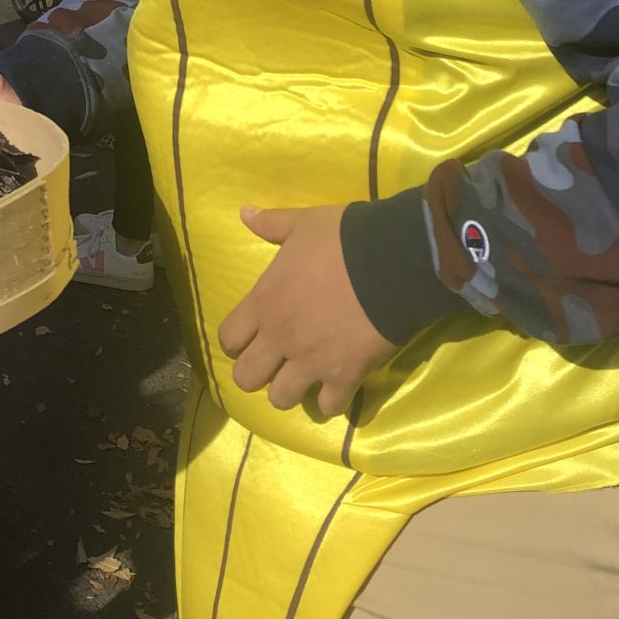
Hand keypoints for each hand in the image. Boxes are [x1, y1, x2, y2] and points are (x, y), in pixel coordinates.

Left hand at [218, 204, 395, 418]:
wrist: (390, 261)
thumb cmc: (342, 240)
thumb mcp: (302, 223)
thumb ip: (271, 223)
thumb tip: (243, 211)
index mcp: (265, 302)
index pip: (228, 338)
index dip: (236, 341)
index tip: (250, 337)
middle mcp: (280, 338)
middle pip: (246, 378)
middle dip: (257, 373)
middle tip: (276, 362)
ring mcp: (311, 361)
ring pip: (281, 399)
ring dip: (291, 390)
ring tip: (305, 378)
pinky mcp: (344, 376)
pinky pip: (329, 407)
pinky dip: (332, 401)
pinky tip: (338, 386)